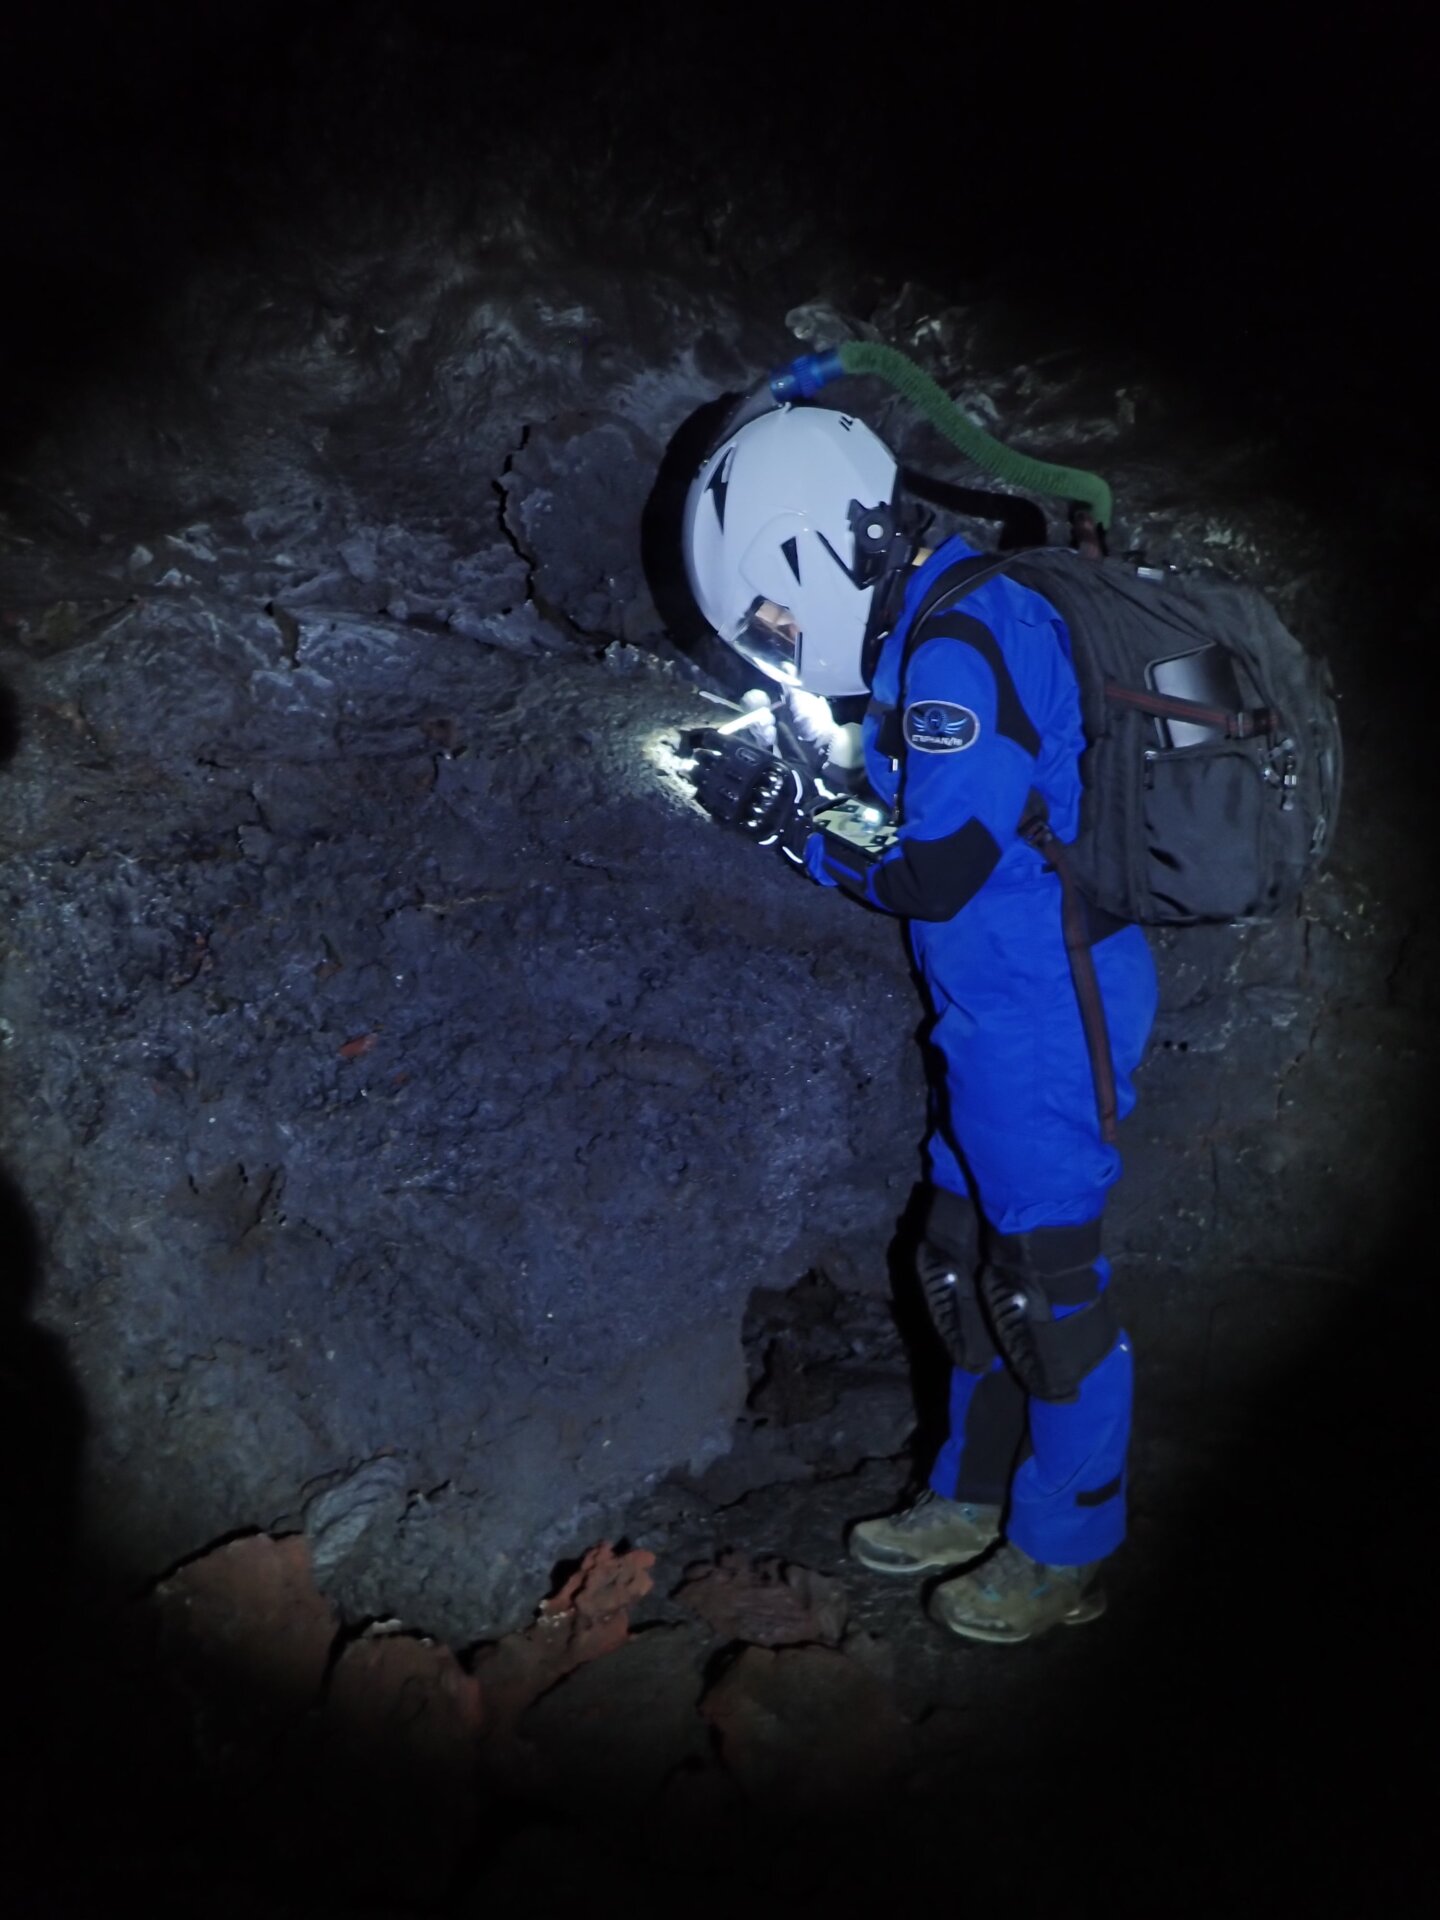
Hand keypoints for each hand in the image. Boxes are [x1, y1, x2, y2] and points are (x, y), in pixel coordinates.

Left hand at [688, 733, 805, 843]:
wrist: (799, 824)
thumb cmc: (798, 790)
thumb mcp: (798, 762)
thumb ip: (786, 741)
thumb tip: (780, 721)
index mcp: (763, 764)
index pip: (732, 747)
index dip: (716, 741)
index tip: (708, 737)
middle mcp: (748, 781)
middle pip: (718, 765)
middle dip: (704, 758)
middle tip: (697, 754)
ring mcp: (739, 802)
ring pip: (711, 786)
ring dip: (699, 777)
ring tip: (692, 771)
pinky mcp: (733, 820)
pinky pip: (712, 806)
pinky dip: (703, 798)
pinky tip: (698, 791)